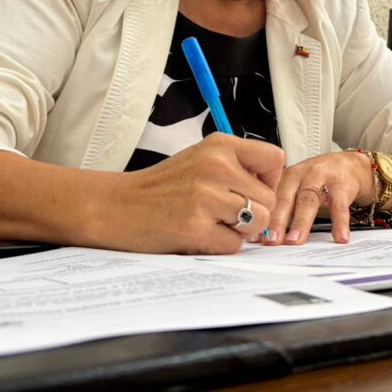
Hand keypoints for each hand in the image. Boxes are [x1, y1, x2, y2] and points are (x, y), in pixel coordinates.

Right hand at [119, 133, 283, 253]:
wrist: (116, 206)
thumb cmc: (161, 187)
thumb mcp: (200, 159)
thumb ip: (236, 168)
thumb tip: (274, 191)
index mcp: (219, 145)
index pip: (275, 159)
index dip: (270, 181)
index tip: (251, 190)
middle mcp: (215, 166)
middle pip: (269, 199)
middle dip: (253, 213)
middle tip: (223, 214)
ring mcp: (206, 197)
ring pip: (257, 222)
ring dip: (239, 230)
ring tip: (212, 223)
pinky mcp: (196, 228)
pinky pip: (234, 244)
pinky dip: (220, 245)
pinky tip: (198, 234)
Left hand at [262, 151, 372, 245]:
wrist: (349, 165)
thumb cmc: (318, 180)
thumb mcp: (297, 188)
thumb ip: (282, 209)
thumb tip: (260, 237)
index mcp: (285, 177)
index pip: (270, 199)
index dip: (262, 218)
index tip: (255, 238)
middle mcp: (300, 175)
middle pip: (285, 198)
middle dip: (276, 221)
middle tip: (270, 241)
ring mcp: (321, 177)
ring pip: (308, 200)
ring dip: (300, 222)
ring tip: (295, 241)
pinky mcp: (341, 183)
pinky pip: (339, 204)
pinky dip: (340, 222)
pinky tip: (340, 237)